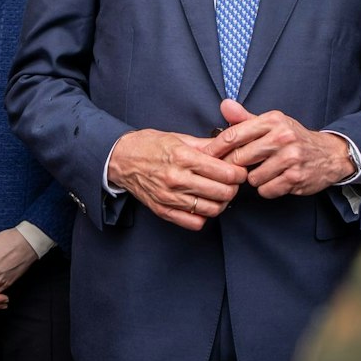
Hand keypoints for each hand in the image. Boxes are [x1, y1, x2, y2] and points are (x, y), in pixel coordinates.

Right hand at [107, 128, 247, 230]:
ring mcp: (169, 197)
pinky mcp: (163, 210)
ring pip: (211, 209)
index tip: (240, 171)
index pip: (225, 172)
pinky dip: (203, 216)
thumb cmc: (149, 145)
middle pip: (222, 193)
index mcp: (182, 157)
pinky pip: (194, 222)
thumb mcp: (178, 138)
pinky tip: (202, 204)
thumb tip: (230, 148)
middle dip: (234, 188)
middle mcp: (176, 179)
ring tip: (219, 194)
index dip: (239, 173)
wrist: (120, 159)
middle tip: (233, 183)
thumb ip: (206, 146)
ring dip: (221, 203)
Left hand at [201, 100, 352, 199]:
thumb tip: (224, 104)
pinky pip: (266, 190)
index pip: (234, 135)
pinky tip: (275, 180)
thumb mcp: (272, 123)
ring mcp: (290, 158)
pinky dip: (267, 189)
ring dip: (254, 179)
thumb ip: (245, 118)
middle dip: (234, 166)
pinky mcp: (296, 177)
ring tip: (264, 172)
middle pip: (240, 158)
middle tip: (233, 169)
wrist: (329, 154)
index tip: (205, 157)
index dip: (215, 148)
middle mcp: (282, 137)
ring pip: (252, 178)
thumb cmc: (294, 138)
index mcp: (273, 120)